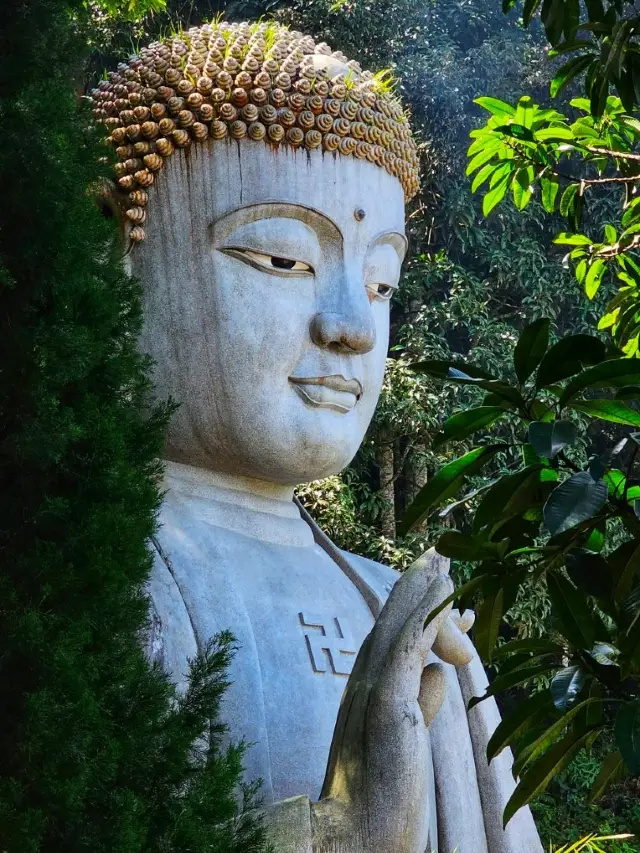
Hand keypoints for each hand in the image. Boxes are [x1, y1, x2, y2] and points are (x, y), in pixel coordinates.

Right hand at [313, 550, 473, 852]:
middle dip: (419, 584)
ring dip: (424, 587)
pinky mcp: (388, 700)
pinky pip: (410, 644)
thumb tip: (440, 676)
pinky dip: (426, 612)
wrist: (359, 837)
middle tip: (442, 553)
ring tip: (446, 560)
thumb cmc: (385, 794)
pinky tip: (447, 593)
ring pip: (399, 622)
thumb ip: (421, 703)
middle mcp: (364, 677)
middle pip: (393, 617)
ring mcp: (373, 686)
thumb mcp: (406, 738)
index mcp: (369, 685)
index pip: (394, 633)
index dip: (417, 605)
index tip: (442, 585)